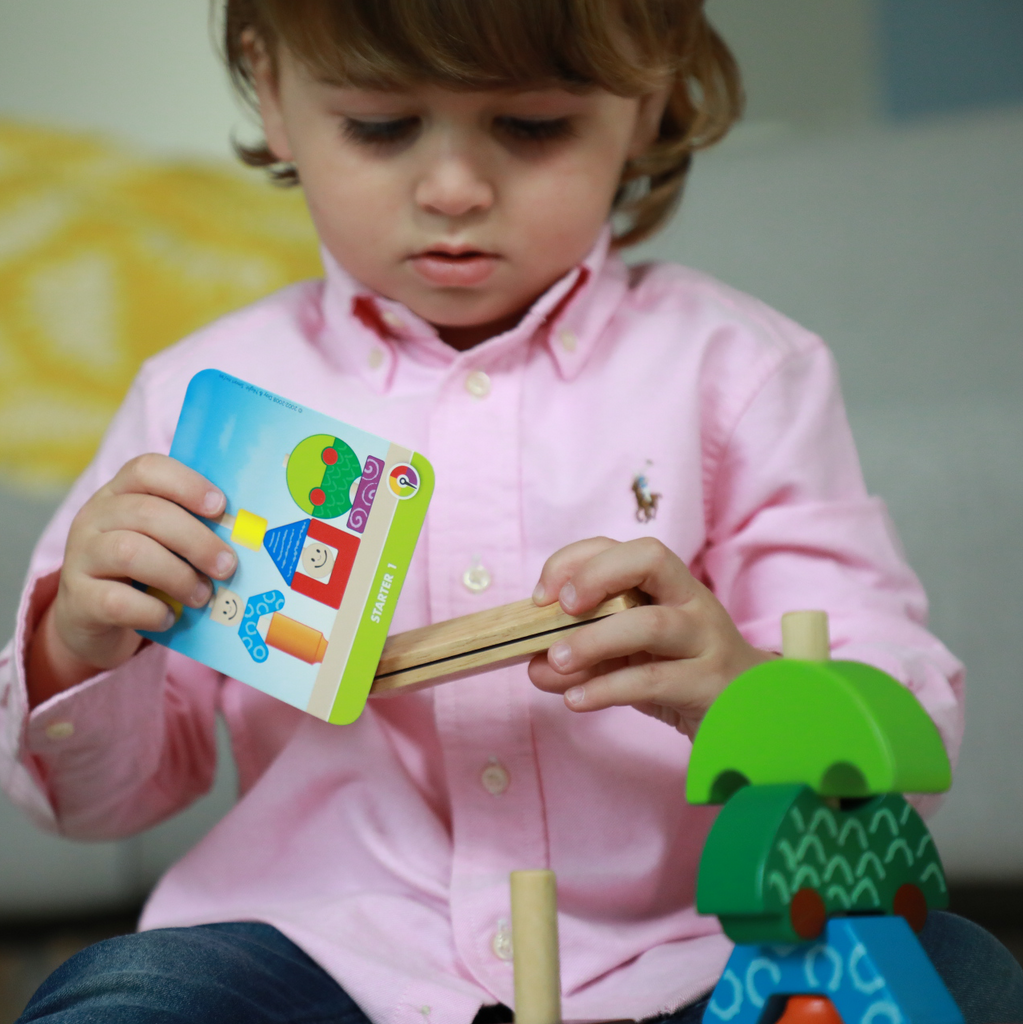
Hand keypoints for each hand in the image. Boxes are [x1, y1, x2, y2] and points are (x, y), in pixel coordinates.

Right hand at [27, 454, 237, 705]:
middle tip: (228, 566)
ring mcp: (80, 556)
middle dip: (197, 540)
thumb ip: (192, 528)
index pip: (147, 469)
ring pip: (130, 553)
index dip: (187, 484)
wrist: (89, 617)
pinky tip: (169, 617)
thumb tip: (247, 534)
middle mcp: (95, 517)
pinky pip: (116, 601)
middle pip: (148, 513)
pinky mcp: (78, 598)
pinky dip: (151, 611)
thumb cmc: (142, 571)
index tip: (220, 506)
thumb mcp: (162, 541)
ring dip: (178, 576)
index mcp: (120, 493)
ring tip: (202, 595)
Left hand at [527, 537, 772, 737]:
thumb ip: (585, 657)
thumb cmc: (682, 675)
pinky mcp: (710, 683)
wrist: (749, 716)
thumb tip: (533, 664)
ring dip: (593, 640)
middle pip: (651, 559)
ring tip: (556, 662)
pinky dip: (607, 689)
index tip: (542, 595)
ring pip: (651, 624)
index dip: (579, 560)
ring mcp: (705, 640)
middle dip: (596, 575)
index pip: (627, 547)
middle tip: (558, 609)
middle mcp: (692, 602)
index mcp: (671, 585)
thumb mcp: (631, 658)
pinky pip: (654, 680)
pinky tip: (576, 700)